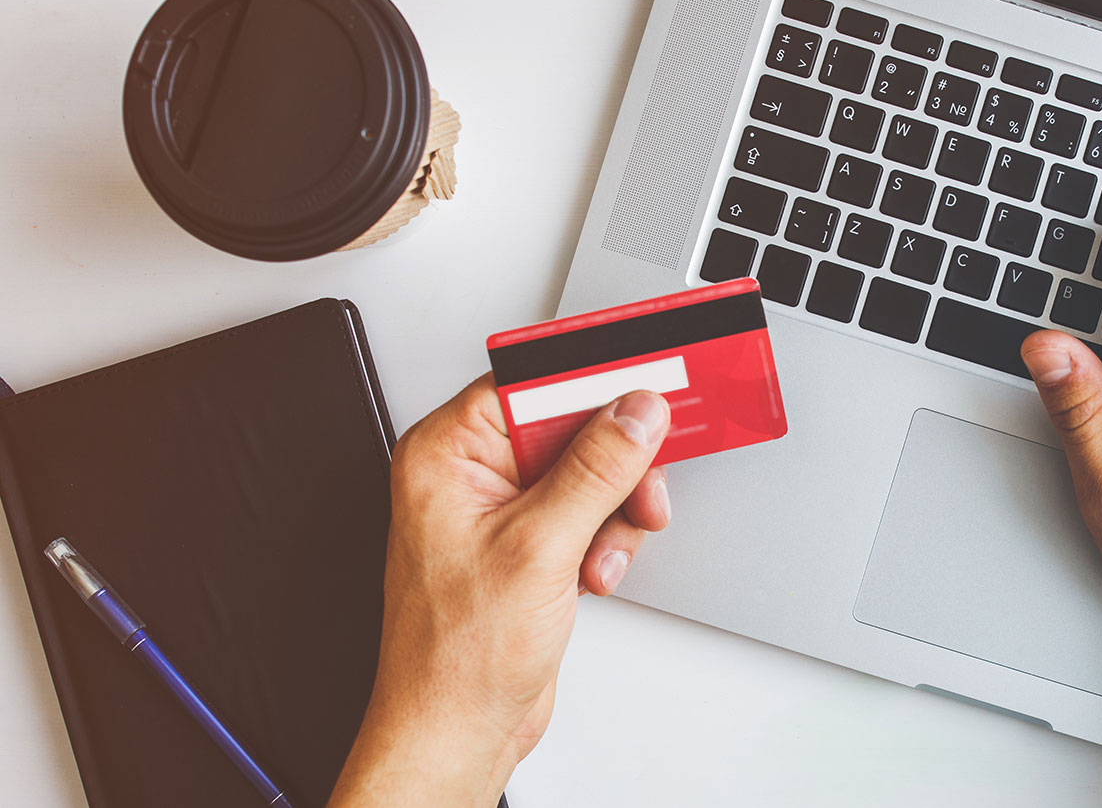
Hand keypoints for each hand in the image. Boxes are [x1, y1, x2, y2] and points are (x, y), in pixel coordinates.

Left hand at [327, 377, 671, 807]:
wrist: (457, 729)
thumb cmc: (455, 656)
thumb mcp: (539, 547)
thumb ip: (595, 470)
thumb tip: (635, 412)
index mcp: (446, 454)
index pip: (529, 383)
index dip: (591, 382)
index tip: (645, 381)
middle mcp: (469, 475)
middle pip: (568, 426)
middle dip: (613, 465)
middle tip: (641, 489)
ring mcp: (500, 510)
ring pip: (588, 472)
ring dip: (612, 513)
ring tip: (602, 553)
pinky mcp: (528, 543)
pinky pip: (586, 512)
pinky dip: (604, 540)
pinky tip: (592, 573)